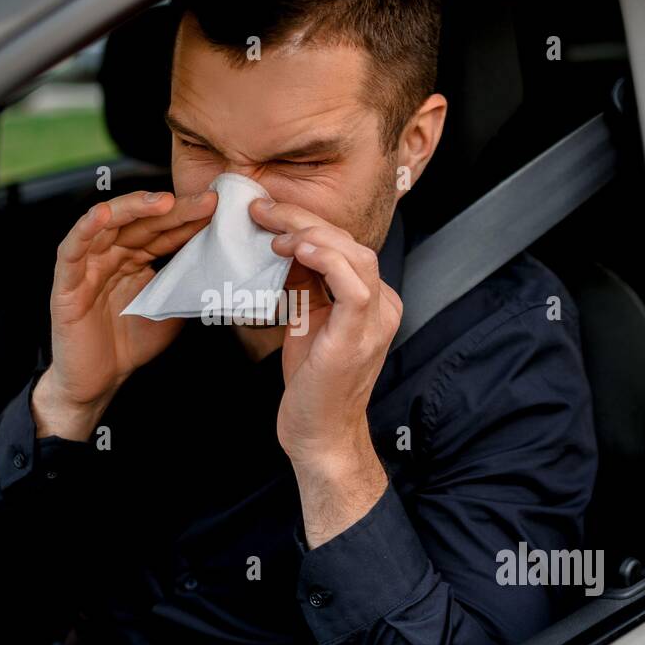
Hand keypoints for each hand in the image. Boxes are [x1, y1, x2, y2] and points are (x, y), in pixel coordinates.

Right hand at [33, 188, 217, 439]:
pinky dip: (85, 229)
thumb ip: (185, 285)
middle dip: (173, 210)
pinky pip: (72, 250)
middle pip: (141, 223)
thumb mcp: (169, 310)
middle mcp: (110, 255)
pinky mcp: (66, 283)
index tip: (217, 208)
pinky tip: (103, 214)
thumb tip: (218, 266)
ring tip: (163, 201)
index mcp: (134, 258)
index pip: (162, 231)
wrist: (99, 381)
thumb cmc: (130, 344)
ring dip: (133, 208)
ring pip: (106, 225)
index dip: (188, 219)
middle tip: (205, 200)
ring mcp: (87, 266)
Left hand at [249, 198, 400, 544]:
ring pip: (354, 254)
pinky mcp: (360, 336)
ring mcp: (377, 320)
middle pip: (349, 241)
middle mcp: (383, 304)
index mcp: (372, 299)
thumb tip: (282, 243)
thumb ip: (304, 283)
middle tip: (262, 209)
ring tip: (272, 229)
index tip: (267, 212)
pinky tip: (297, 248)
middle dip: (302, 219)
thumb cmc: (313, 385)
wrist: (318, 434)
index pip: (343, 244)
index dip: (305, 222)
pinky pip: (353, 284)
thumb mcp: (306, 321)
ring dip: (309, 233)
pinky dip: (326, 259)